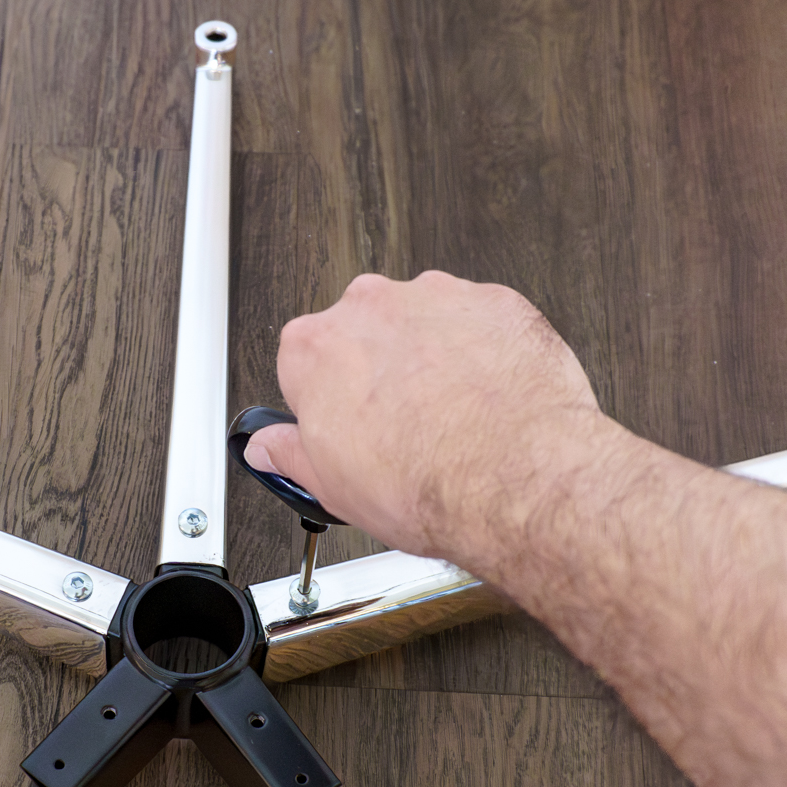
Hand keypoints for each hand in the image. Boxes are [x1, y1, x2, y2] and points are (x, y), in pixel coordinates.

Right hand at [244, 271, 610, 560]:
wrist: (516, 480)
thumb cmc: (429, 484)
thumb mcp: (332, 488)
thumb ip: (289, 454)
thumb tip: (269, 448)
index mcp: (316, 348)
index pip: (304, 364)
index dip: (329, 402)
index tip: (347, 426)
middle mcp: (370, 309)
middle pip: (365, 335)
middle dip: (381, 372)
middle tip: (405, 426)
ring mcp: (434, 299)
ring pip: (424, 323)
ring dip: (434, 358)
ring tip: (454, 416)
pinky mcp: (494, 302)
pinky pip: (481, 322)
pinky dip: (485, 352)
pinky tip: (489, 398)